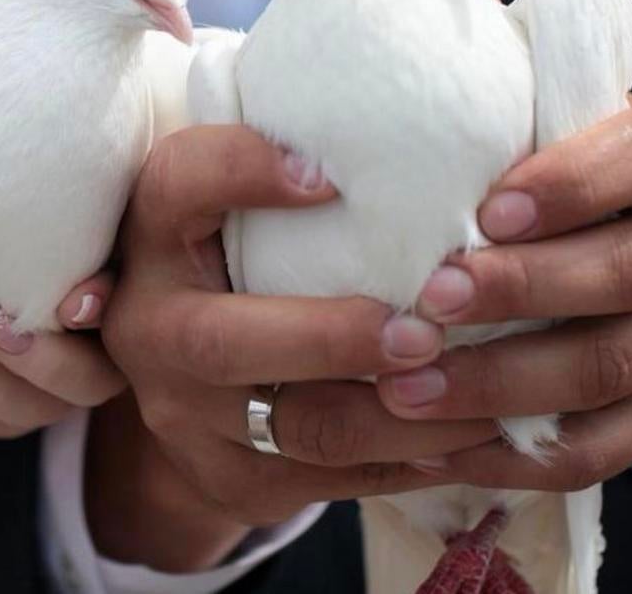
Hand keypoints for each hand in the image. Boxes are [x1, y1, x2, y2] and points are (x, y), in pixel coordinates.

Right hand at [96, 125, 497, 569]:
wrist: (177, 382)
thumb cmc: (229, 266)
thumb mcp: (225, 214)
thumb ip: (271, 180)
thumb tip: (404, 148)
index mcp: (152, 241)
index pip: (176, 185)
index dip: (243, 172)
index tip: (331, 176)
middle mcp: (150, 329)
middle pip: (224, 343)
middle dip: (334, 340)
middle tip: (425, 333)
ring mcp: (183, 417)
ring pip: (297, 430)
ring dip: (402, 417)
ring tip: (480, 396)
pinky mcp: (229, 478)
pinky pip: (328, 483)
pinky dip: (406, 463)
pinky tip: (464, 440)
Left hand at [378, 102, 631, 489]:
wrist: (569, 265)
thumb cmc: (512, 194)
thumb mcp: (521, 152)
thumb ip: (487, 147)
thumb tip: (377, 155)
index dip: (570, 186)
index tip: (489, 212)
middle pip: (624, 273)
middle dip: (522, 287)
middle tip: (432, 298)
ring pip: (605, 367)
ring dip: (498, 382)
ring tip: (406, 388)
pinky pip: (595, 449)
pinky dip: (515, 454)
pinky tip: (436, 448)